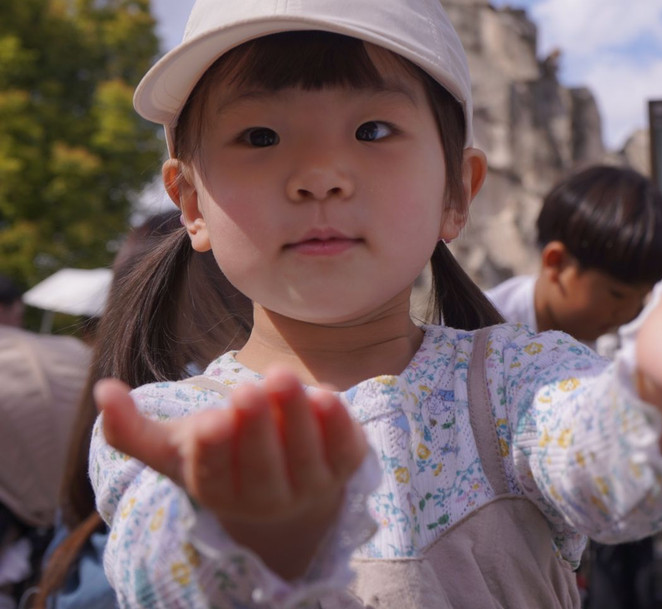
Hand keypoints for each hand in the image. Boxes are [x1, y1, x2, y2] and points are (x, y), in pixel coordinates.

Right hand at [95, 368, 367, 578]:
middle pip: (263, 469)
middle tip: (246, 388)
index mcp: (220, 492)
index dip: (213, 451)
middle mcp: (268, 499)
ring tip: (281, 375)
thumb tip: (103, 389)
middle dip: (255, 428)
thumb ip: (133, 428)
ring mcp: (311, 486)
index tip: (208, 421)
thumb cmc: (223, 458)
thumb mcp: (176, 449)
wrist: (286, 491)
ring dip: (297, 417)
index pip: (214, 477)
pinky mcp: (346, 466)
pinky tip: (327, 394)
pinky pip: (344, 451)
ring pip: (305, 456)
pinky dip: (339, 425)